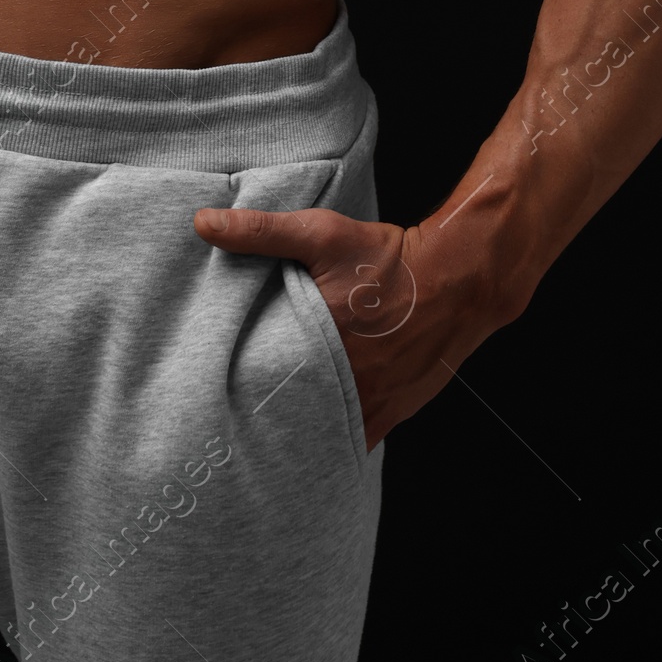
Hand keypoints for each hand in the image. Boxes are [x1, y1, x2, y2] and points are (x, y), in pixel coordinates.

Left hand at [192, 205, 514, 452]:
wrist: (458, 278)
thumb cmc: (387, 256)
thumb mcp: (321, 233)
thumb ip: (260, 232)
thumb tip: (203, 223)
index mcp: (319, 340)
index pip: (265, 383)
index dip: (240, 395)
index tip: (217, 399)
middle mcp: (348, 379)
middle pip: (294, 413)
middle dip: (268, 418)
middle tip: (236, 424)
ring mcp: (374, 400)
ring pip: (325, 432)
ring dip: (302, 431)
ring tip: (272, 436)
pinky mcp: (395, 410)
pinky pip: (358, 436)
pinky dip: (336, 438)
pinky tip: (317, 438)